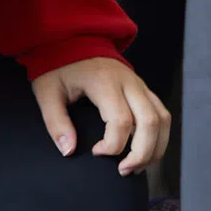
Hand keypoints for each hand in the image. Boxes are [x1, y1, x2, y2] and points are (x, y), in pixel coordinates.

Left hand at [30, 56, 170, 176]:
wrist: (73, 39)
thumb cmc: (60, 67)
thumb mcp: (47, 91)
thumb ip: (56, 122)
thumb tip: (69, 150)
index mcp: (104, 81)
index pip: (121, 121)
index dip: (112, 146)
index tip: (95, 153)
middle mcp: (129, 82)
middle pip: (150, 122)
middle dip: (142, 154)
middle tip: (123, 171)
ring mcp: (140, 84)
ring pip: (163, 119)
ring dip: (155, 148)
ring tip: (136, 166)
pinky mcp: (144, 89)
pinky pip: (162, 114)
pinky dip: (159, 137)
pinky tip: (144, 151)